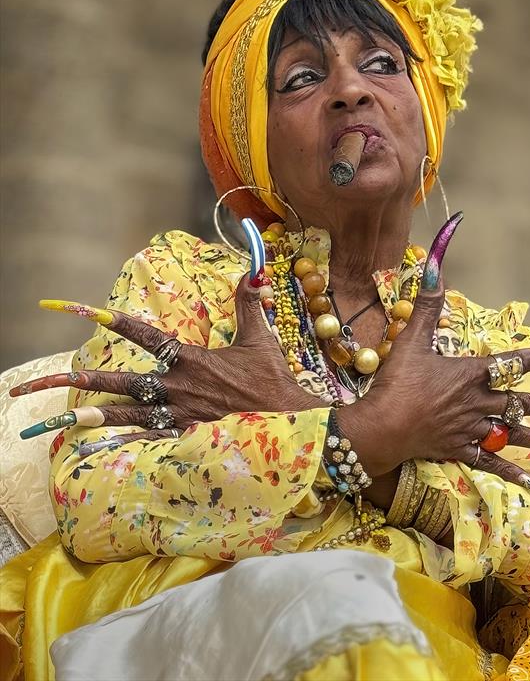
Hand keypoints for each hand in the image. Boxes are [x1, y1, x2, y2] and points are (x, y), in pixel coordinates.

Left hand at [11, 275, 317, 443]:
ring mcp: (177, 417)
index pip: (144, 335)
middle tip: (48, 379)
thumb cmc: (272, 381)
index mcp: (190, 360)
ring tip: (62, 420)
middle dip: (82, 378)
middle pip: (121, 382)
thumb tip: (250, 269)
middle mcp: (176, 388)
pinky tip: (100, 452)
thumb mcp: (260, 338)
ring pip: (127, 415)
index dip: (111, 321)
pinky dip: (124, 447)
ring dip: (94, 417)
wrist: (289, 425)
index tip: (79, 311)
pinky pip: (147, 443)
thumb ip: (248, 303)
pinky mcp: (185, 439)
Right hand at [338, 213, 529, 515]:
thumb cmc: (396, 383)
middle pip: (521, 403)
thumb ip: (427, 307)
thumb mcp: (411, 341)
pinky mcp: (460, 450)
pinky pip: (492, 463)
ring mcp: (471, 429)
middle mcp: (478, 402)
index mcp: (470, 375)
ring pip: (514, 435)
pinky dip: (514, 473)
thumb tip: (434, 270)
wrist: (382, 426)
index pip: (512, 363)